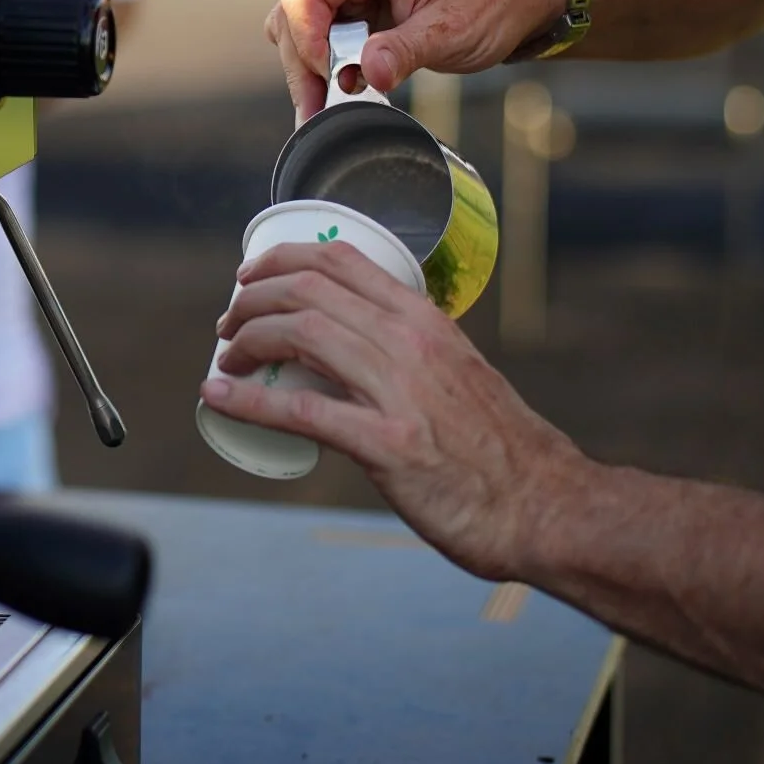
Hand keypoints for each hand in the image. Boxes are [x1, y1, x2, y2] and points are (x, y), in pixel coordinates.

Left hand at [201, 238, 586, 581]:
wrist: (546, 505)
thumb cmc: (499, 449)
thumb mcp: (455, 375)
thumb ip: (405, 356)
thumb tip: (346, 350)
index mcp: (426, 321)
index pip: (340, 259)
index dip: (281, 258)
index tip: (249, 276)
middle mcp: (410, 342)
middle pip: (306, 290)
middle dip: (251, 300)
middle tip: (228, 325)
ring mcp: (399, 391)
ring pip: (298, 334)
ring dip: (246, 340)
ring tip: (226, 356)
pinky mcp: (388, 444)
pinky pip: (302, 410)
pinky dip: (249, 400)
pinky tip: (218, 397)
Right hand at [263, 0, 567, 119]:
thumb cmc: (490, 0)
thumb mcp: (454, 29)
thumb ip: (406, 50)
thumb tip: (364, 74)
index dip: (306, 38)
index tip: (327, 80)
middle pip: (295, 13)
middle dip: (304, 65)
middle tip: (319, 114)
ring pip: (297, 28)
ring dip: (308, 70)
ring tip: (327, 111)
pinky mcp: (347, 3)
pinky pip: (315, 36)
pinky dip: (321, 68)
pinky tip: (337, 95)